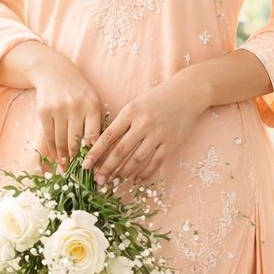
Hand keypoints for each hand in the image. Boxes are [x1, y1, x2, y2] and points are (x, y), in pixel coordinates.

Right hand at [23, 46, 102, 165]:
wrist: (54, 72)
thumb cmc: (78, 91)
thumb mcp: (92, 101)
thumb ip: (94, 122)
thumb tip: (95, 151)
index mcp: (93, 105)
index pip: (94, 135)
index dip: (93, 154)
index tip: (94, 168)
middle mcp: (76, 107)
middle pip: (76, 141)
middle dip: (77, 160)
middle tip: (79, 174)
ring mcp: (59, 109)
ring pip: (61, 140)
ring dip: (63, 157)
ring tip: (67, 169)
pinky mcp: (44, 112)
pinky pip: (48, 135)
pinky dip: (52, 149)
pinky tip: (55, 158)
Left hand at [85, 75, 206, 183]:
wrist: (189, 93)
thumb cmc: (158, 99)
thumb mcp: (136, 105)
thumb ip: (122, 123)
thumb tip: (105, 147)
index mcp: (131, 112)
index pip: (108, 136)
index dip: (95, 153)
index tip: (84, 166)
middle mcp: (143, 123)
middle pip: (120, 151)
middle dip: (106, 168)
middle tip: (98, 181)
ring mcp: (159, 134)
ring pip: (137, 159)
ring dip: (124, 172)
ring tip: (115, 180)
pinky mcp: (171, 142)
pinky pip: (155, 162)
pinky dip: (144, 173)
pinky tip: (136, 180)